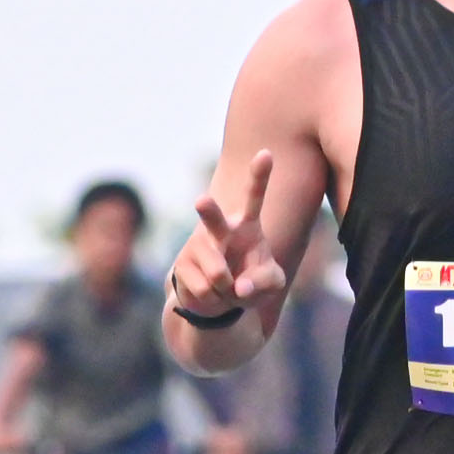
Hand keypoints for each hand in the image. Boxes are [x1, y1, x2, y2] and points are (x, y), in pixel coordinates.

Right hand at [170, 152, 291, 327]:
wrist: (219, 300)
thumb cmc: (251, 281)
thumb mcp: (272, 283)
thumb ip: (265, 282)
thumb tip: (239, 287)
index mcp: (246, 224)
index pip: (254, 196)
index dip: (259, 176)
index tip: (265, 153)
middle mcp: (219, 229)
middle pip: (212, 218)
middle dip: (207, 211)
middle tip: (201, 201)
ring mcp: (198, 245)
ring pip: (218, 273)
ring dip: (228, 291)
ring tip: (227, 287)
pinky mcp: (181, 265)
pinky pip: (205, 290)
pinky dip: (215, 300)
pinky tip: (213, 293)